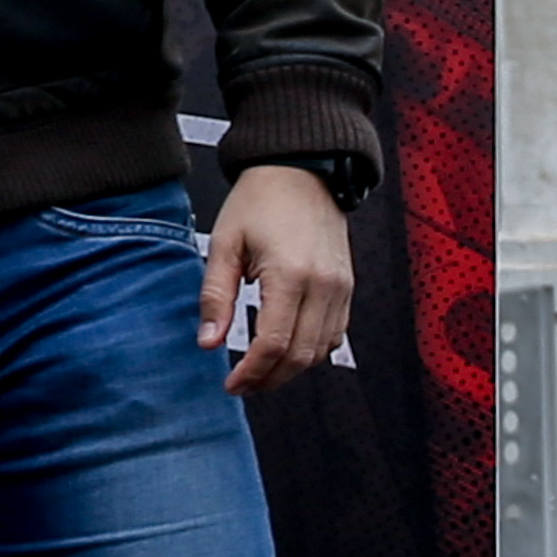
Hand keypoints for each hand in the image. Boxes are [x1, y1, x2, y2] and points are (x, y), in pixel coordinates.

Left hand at [200, 166, 353, 394]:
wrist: (302, 171)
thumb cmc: (260, 201)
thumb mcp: (225, 244)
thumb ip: (216, 297)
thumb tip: (209, 343)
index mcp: (290, 274)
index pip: (273, 344)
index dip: (251, 373)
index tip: (231, 385)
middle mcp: (323, 285)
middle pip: (300, 356)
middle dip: (270, 379)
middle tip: (243, 385)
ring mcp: (340, 288)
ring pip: (321, 351)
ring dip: (291, 370)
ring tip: (261, 372)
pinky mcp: (347, 287)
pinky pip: (335, 335)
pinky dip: (312, 352)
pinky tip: (287, 351)